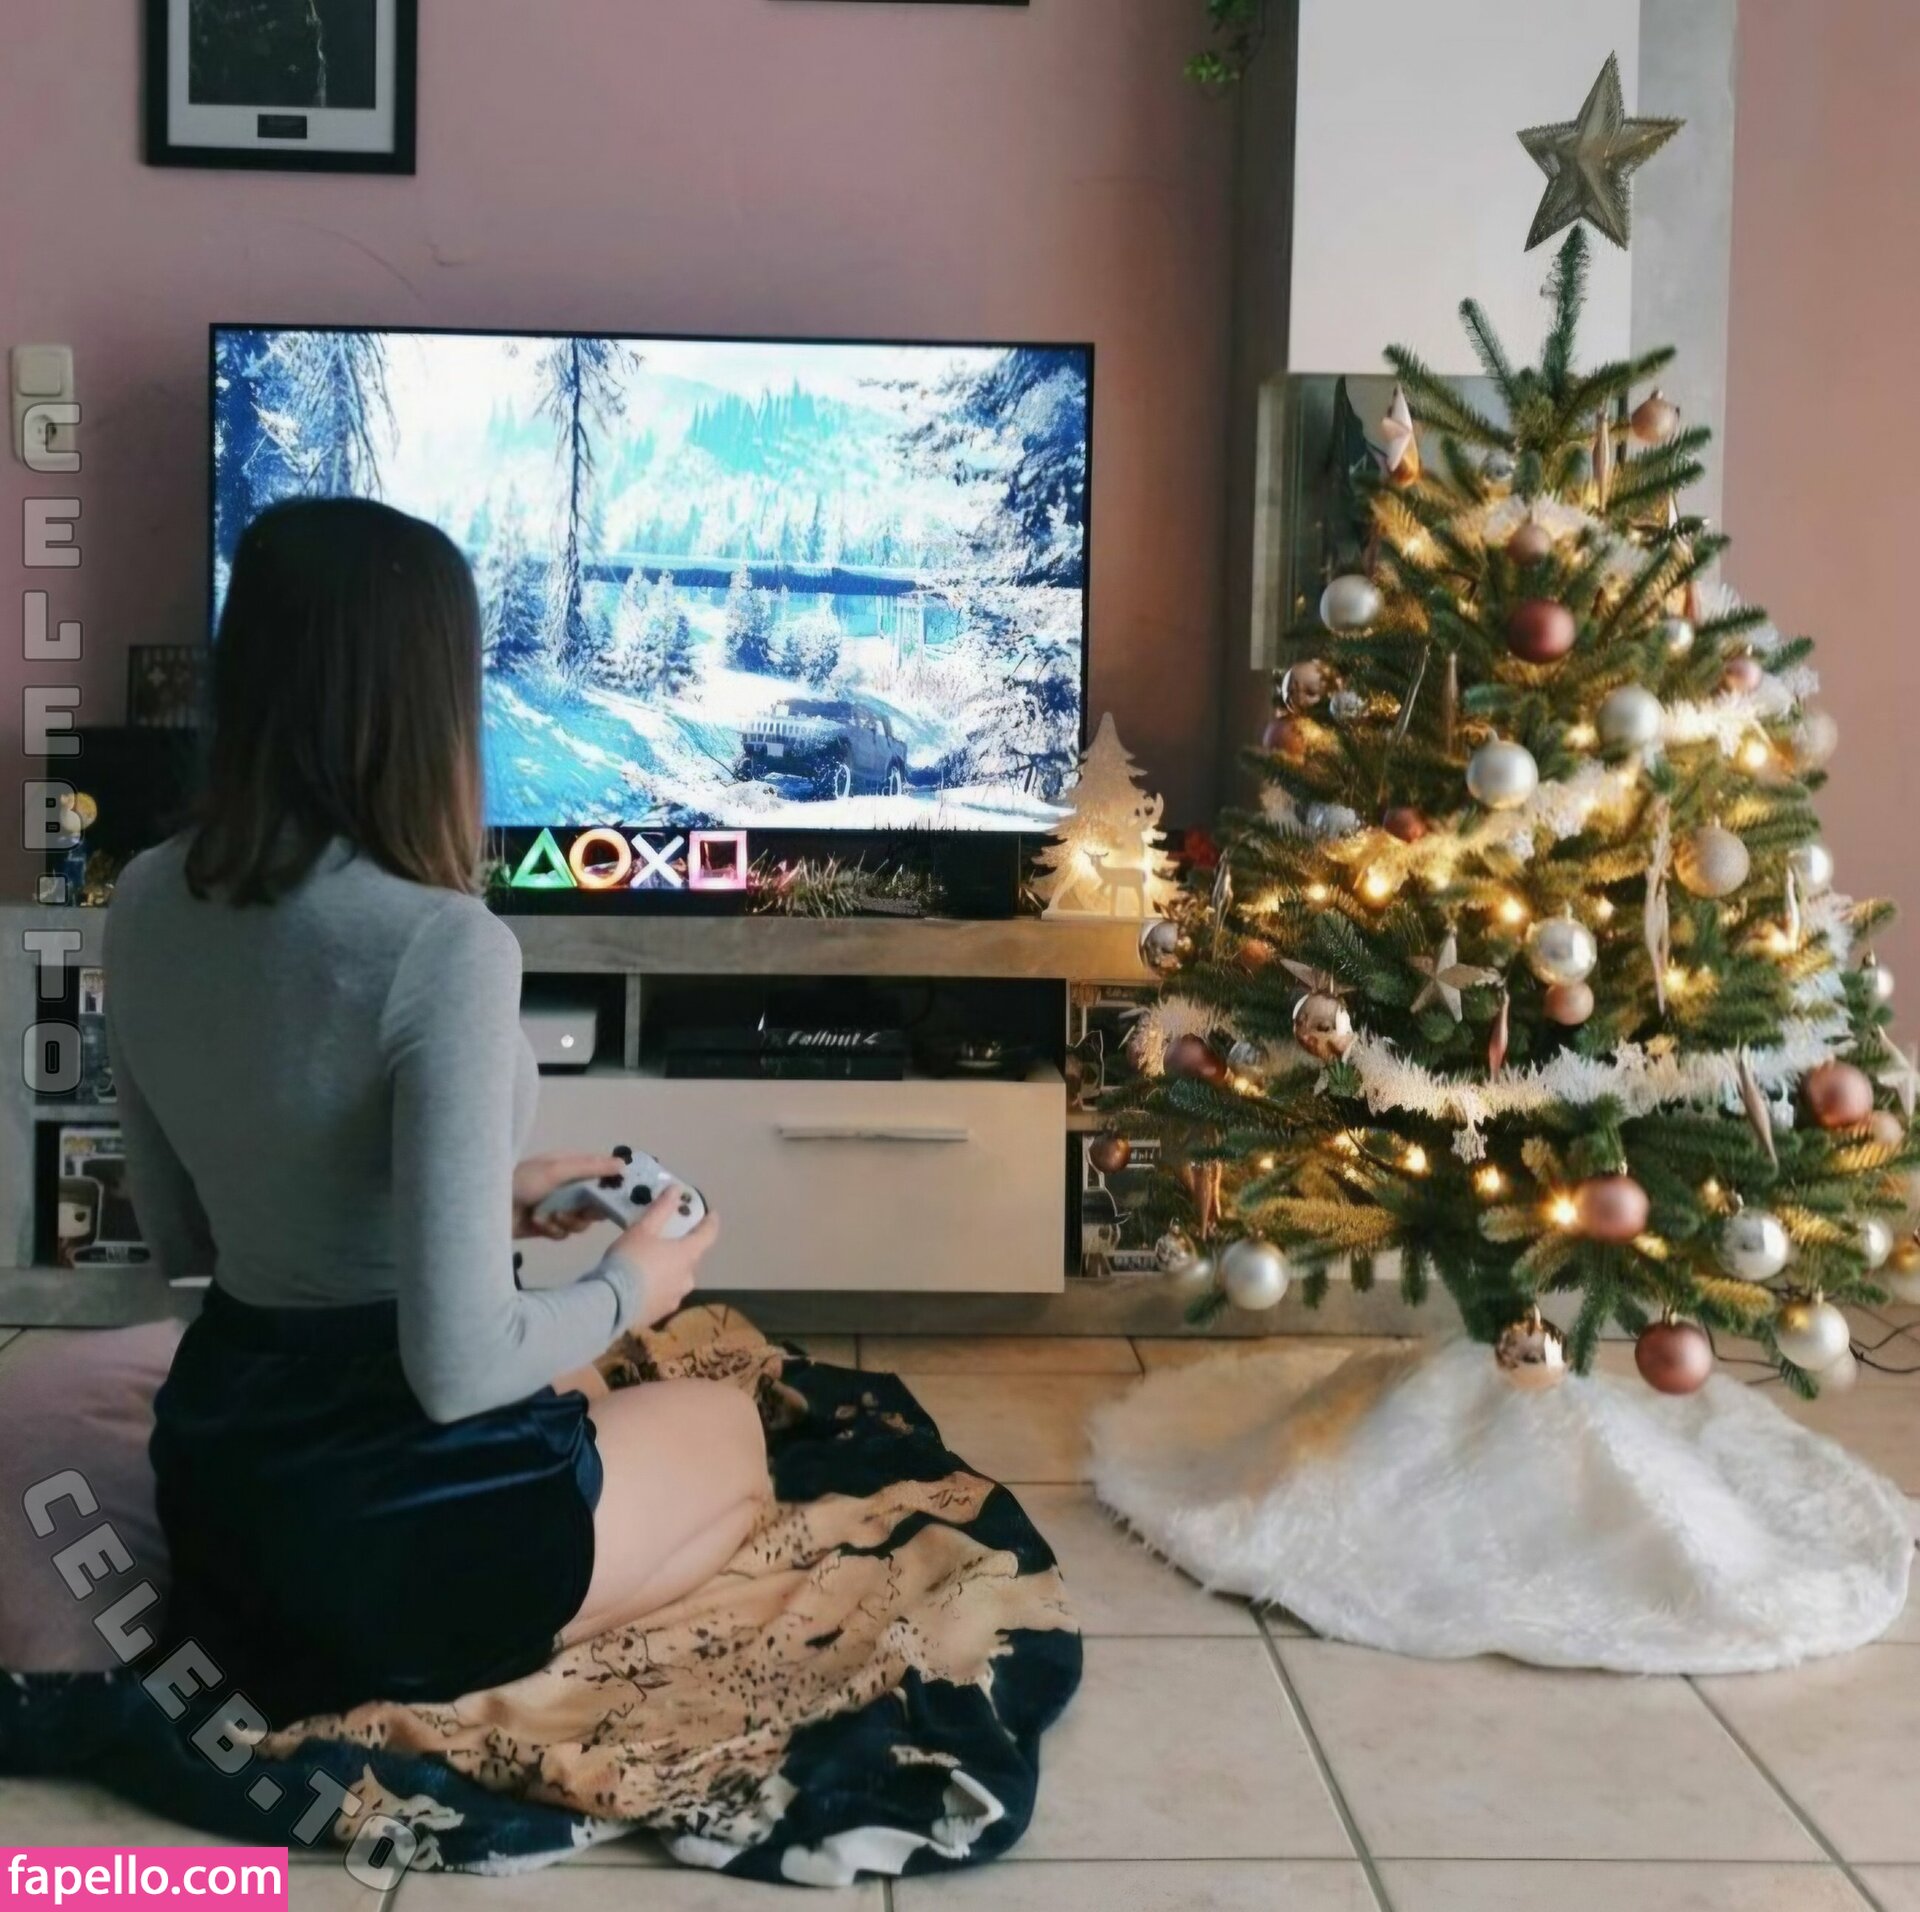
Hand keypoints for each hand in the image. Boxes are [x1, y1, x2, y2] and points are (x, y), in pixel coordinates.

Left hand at [512, 1154, 627, 1240]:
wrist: (486, 1210)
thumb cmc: (522, 1182)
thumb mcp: (556, 1169)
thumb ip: (590, 1167)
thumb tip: (623, 1164)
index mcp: (569, 1167)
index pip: (601, 1173)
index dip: (613, 1184)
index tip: (622, 1195)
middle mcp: (567, 1187)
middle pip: (596, 1201)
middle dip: (590, 1209)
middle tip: (584, 1212)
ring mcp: (557, 1207)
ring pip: (582, 1220)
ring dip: (569, 1221)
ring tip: (552, 1218)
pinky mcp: (547, 1227)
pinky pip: (565, 1232)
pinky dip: (554, 1230)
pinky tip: (540, 1225)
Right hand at [608, 1186, 719, 1327]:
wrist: (612, 1303)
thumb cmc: (630, 1260)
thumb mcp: (643, 1229)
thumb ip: (661, 1209)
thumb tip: (676, 1190)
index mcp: (687, 1254)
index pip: (708, 1235)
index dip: (711, 1222)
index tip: (712, 1215)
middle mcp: (688, 1277)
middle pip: (691, 1257)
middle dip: (683, 1247)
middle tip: (669, 1239)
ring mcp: (676, 1297)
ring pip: (678, 1278)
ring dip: (670, 1269)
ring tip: (651, 1264)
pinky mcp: (662, 1312)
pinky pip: (665, 1294)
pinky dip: (659, 1286)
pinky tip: (642, 1285)